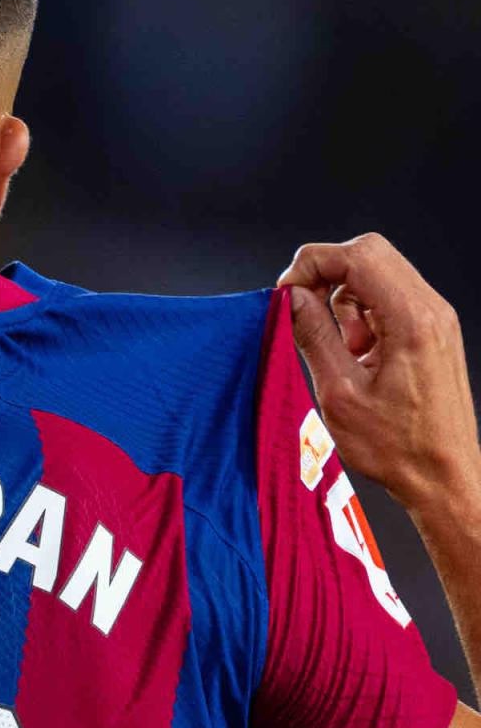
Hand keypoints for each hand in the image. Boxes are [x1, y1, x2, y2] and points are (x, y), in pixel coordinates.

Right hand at [279, 232, 480, 512]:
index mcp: (411, 320)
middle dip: (326, 274)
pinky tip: (357, 353)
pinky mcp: (431, 330)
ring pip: (378, 273)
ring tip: (340, 347)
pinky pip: (388, 299)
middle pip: (370, 253)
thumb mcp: (339, 393)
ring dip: (343, 298)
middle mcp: (430, 309)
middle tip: (301, 311)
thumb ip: (313, 336)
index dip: (312, 265)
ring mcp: (435, 318)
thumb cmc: (396, 446)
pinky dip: (361, 314)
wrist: (443, 474)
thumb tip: (291, 299)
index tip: (285, 295)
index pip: (357, 256)